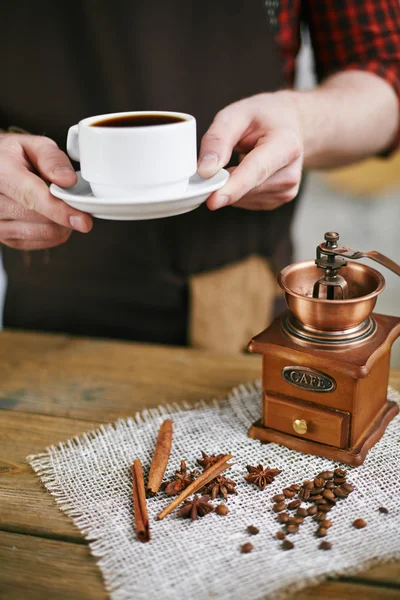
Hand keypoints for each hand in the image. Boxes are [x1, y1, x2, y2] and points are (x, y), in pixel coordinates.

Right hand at [0, 133, 91, 249]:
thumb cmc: (12, 157)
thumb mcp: (32, 145)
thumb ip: (52, 158)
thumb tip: (68, 180)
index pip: (30, 197)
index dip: (59, 210)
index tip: (82, 219)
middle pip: (41, 219)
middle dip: (66, 211)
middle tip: (71, 197)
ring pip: (45, 233)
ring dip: (62, 222)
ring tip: (57, 203)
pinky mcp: (8, 239)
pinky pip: (43, 241)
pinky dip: (55, 230)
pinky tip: (50, 215)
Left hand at [197, 92, 302, 210]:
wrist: (289, 124)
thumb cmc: (264, 116)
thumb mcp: (237, 114)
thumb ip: (218, 140)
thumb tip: (205, 171)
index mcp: (286, 144)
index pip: (256, 171)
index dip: (233, 187)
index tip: (213, 201)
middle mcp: (290, 172)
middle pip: (246, 188)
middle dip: (223, 182)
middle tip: (214, 163)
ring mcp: (285, 190)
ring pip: (242, 198)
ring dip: (230, 183)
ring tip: (240, 158)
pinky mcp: (277, 200)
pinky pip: (245, 201)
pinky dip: (236, 189)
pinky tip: (244, 171)